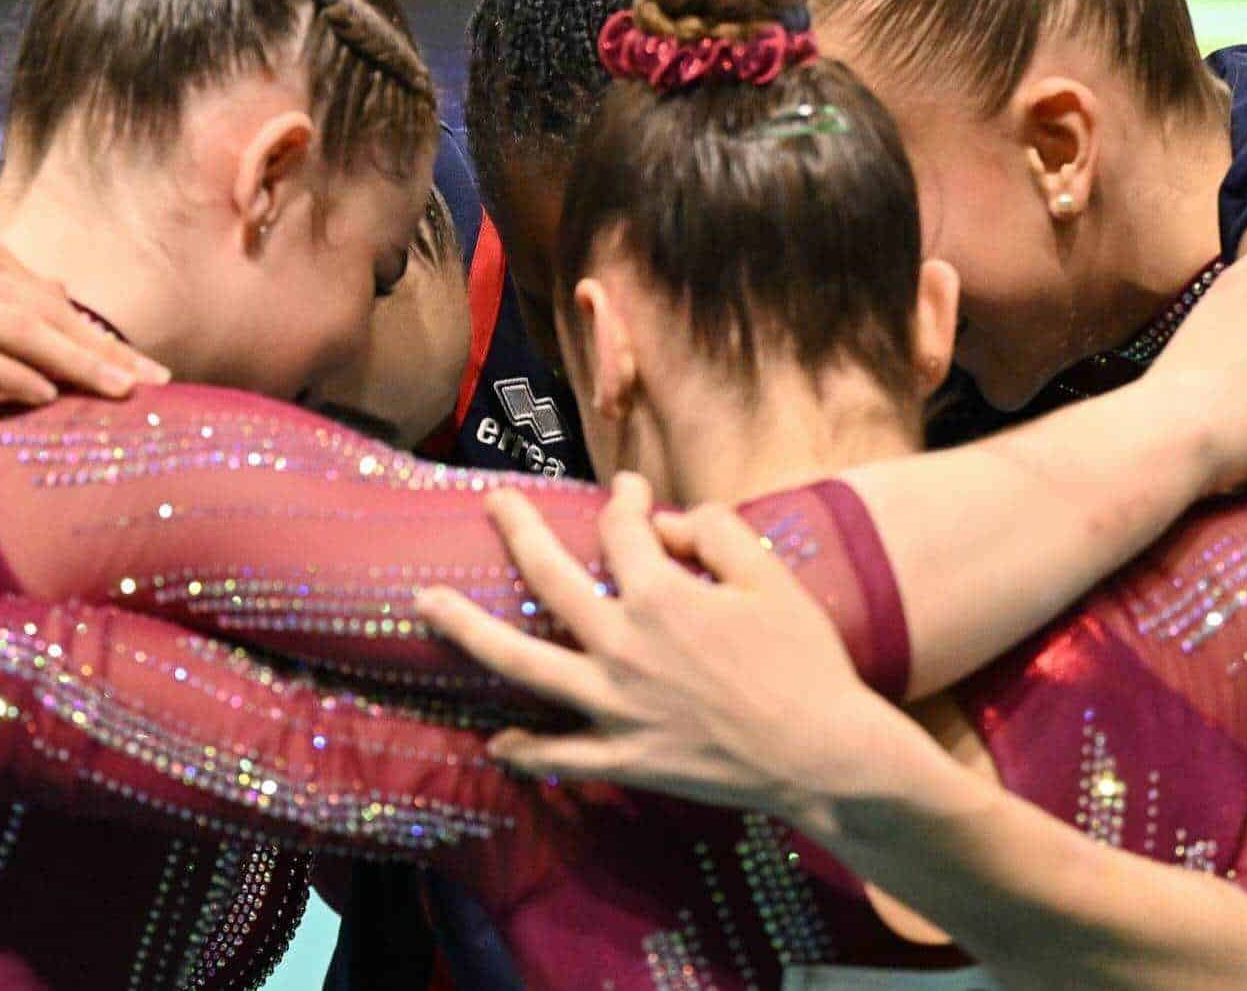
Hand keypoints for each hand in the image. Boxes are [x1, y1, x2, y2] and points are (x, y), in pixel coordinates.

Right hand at [0, 238, 168, 402]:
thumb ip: (22, 313)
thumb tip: (76, 309)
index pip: (59, 307)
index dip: (109, 343)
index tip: (157, 378)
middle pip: (45, 315)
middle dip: (100, 353)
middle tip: (144, 387)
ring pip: (14, 329)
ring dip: (69, 362)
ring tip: (112, 389)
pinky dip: (8, 373)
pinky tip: (43, 395)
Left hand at [415, 473, 887, 817]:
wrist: (821, 754)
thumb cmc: (805, 661)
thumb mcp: (772, 578)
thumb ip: (717, 534)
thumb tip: (671, 523)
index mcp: (661, 594)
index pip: (622, 530)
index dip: (623, 499)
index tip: (628, 490)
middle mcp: (623, 644)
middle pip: (549, 576)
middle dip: (517, 531)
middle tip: (492, 502)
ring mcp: (614, 705)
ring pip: (523, 661)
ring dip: (468, 629)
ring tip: (425, 604)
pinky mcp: (624, 757)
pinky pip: (561, 755)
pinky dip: (526, 750)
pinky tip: (496, 741)